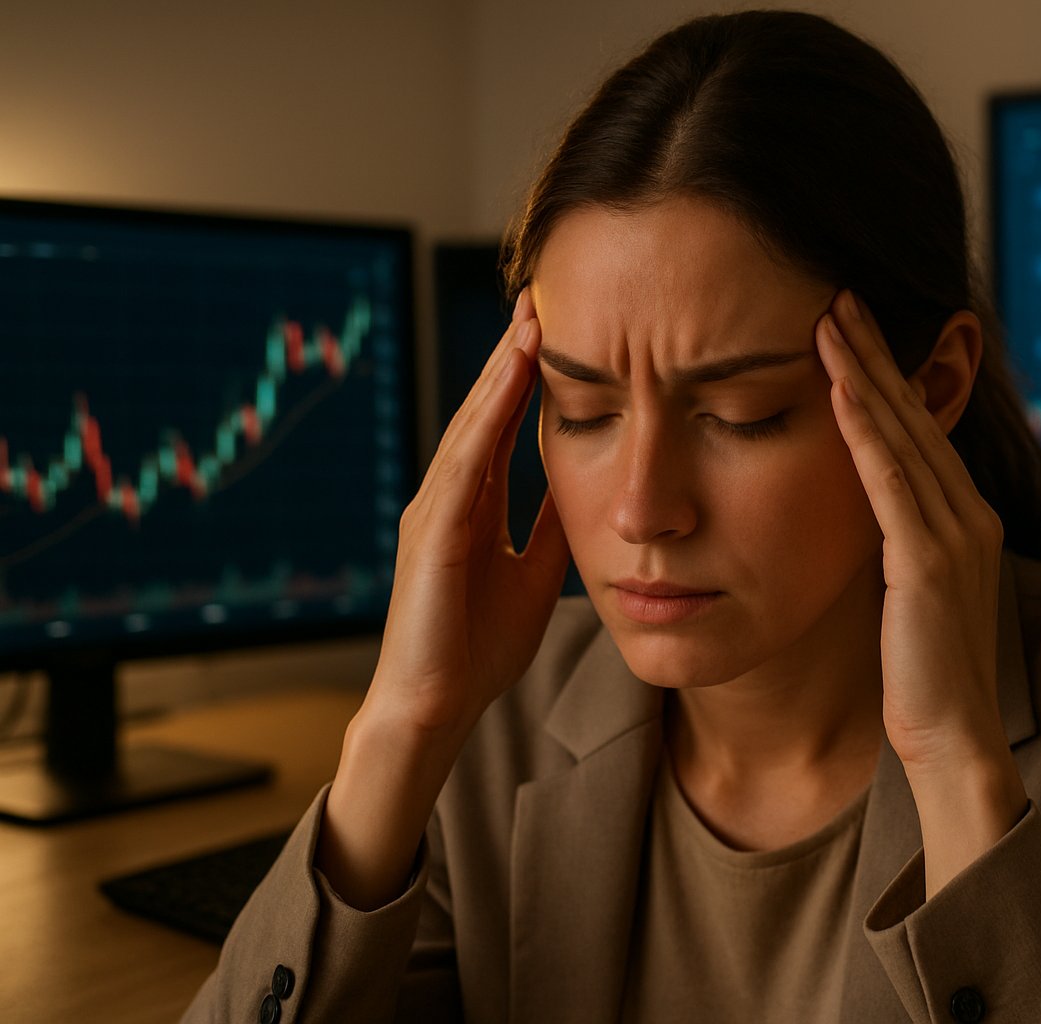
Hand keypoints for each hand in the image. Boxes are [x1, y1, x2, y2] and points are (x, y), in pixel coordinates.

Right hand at [367, 287, 569, 738]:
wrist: (436, 709)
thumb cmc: (478, 648)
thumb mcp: (536, 571)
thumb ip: (553, 524)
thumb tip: (590, 480)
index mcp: (473, 504)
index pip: (503, 423)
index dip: (528, 376)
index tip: (559, 327)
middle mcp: (448, 497)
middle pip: (484, 410)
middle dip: (512, 355)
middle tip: (541, 297)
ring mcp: (433, 513)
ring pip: (471, 427)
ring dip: (500, 375)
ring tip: (529, 324)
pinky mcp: (431, 537)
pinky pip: (462, 469)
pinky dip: (484, 424)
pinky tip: (505, 388)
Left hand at [813, 289, 1008, 774]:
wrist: (955, 742)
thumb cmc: (923, 679)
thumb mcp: (913, 596)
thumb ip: (900, 547)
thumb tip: (866, 513)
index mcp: (965, 521)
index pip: (918, 431)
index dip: (884, 376)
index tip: (848, 327)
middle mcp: (969, 515)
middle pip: (915, 416)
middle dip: (874, 353)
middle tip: (838, 292)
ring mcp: (955, 536)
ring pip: (903, 436)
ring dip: (864, 374)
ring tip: (830, 317)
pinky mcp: (928, 563)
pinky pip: (892, 483)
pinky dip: (865, 432)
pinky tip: (840, 389)